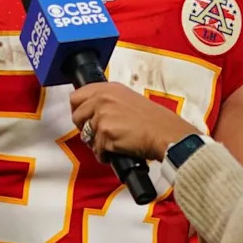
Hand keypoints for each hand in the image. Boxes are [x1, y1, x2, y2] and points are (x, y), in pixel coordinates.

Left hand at [69, 82, 200, 161]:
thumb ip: (108, 101)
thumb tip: (91, 110)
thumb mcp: (128, 99)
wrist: (167, 134)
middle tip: (96, 134)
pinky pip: (96, 149)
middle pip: (76, 115)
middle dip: (83, 127)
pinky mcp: (105, 132)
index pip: (77, 96)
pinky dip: (105, 155)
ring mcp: (103, 115)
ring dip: (96, 143)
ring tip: (112, 143)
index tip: (83, 117)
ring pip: (85, 134)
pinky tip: (117, 151)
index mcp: (108, 88)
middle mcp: (103, 98)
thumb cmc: (154, 121)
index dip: (78, 109)